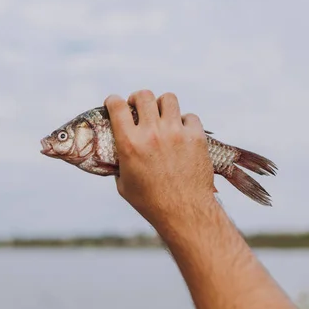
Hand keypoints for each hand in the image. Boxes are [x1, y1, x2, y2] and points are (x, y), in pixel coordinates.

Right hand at [104, 90, 215, 231]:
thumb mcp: (123, 183)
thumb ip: (119, 163)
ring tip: (162, 115)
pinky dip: (184, 121)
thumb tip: (117, 155)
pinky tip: (181, 132)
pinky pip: (190, 116)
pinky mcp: (196, 137)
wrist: (184, 212)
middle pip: (143, 95)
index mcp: (129, 143)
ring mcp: (176, 133)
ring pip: (168, 99)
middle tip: (139, 107)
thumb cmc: (150, 202)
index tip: (114, 103)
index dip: (112, 101)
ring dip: (162, 105)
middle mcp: (152, 133)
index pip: (117, 106)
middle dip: (137, 98)